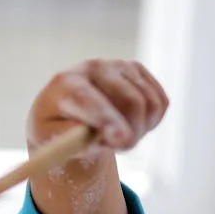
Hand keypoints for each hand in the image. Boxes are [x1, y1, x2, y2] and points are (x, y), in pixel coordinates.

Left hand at [27, 59, 168, 155]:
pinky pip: (161, 102)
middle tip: (119, 148)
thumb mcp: (53, 140)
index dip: (107, 119)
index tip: (120, 139)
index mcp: (65, 83)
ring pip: (150, 104)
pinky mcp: (138, 70)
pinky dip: (150, 122)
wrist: (67, 110)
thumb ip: (74, 140)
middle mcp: (93, 67)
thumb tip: (100, 135)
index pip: (89, 99)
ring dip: (139, 131)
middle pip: (131, 101)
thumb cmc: (57, 129)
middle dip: (131, 134)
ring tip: (116, 136)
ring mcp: (118, 65)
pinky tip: (129, 124)